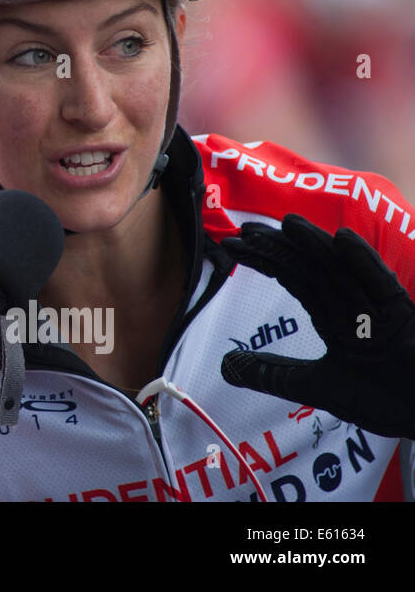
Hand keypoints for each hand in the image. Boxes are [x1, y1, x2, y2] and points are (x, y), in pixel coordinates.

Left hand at [220, 214, 414, 438]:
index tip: (232, 246)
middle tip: (246, 228)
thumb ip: (272, 373)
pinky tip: (342, 239)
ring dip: (315, 244)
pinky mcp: (401, 314)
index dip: (264, 260)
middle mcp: (351, 305)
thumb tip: (224, 367)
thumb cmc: (379, 398)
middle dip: (280, 246)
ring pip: (340, 268)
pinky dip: (362, 261)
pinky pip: (380, 283)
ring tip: (287, 223)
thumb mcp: (314, 386)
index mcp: (331, 316)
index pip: (292, 277)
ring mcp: (376, 307)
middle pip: (310, 267)